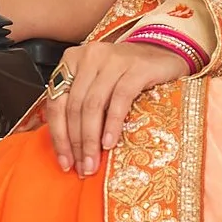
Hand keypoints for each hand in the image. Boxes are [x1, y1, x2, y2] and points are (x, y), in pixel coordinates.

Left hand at [47, 41, 188, 176]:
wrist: (165, 53)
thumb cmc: (127, 73)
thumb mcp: (97, 83)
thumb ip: (80, 103)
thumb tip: (67, 147)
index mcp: (72, 60)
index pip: (56, 103)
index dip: (58, 136)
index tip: (64, 161)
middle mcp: (90, 56)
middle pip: (74, 106)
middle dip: (76, 143)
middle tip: (82, 167)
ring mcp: (114, 60)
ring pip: (93, 105)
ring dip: (91, 139)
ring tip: (94, 162)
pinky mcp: (137, 68)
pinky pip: (119, 100)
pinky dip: (112, 124)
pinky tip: (110, 143)